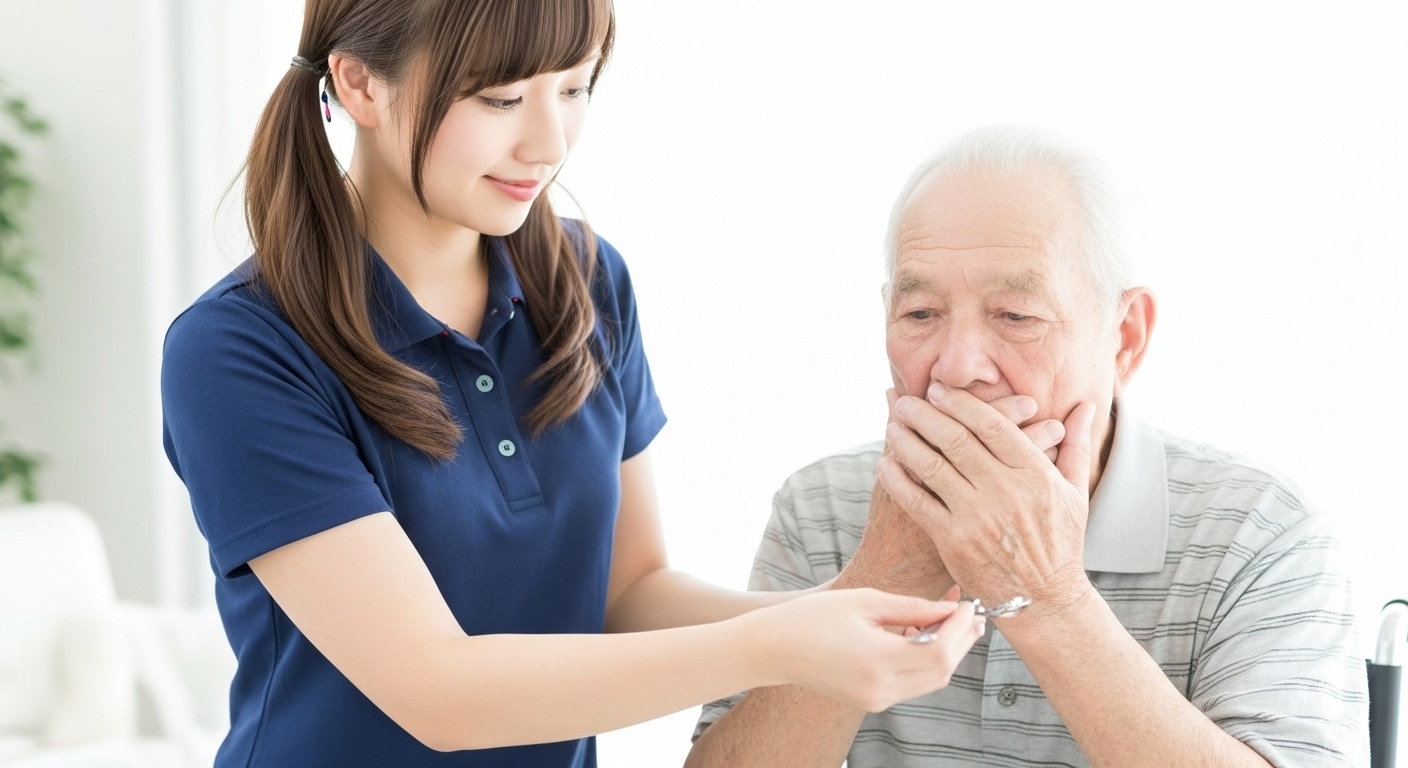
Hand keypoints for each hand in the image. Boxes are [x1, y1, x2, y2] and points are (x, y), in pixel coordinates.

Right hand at [742, 588, 982, 712]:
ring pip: (931, 680)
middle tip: (968, 611)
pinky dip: (926, 660)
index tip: (967, 603)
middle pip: (942, 670)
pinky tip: (924, 634)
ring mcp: (876, 699)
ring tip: (950, 619)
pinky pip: (913, 684)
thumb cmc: (814, 617)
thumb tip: (950, 608)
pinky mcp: (872, 701)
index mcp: (878, 660)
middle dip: (961, 639)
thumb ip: (912, 606)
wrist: (775, 648)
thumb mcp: (865, 600)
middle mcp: (880, 688)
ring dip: (947, 651)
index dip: (961, 628)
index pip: (941, 651)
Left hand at [877, 385, 1097, 617]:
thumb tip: (1087, 405)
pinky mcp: (953, 541)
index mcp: (1035, 474)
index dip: (960, 402)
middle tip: (905, 401)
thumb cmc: (1060, 543)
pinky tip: (884, 464)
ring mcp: (977, 516)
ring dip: (905, 441)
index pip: (991, 423)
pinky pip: (917, 501)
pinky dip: (897, 479)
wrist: (1044, 601)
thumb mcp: (1076, 493)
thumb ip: (1076, 445)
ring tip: (891, 426)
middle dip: (925, 414)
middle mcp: (1005, 491)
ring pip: (932, 465)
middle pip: (955, 439)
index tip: (938, 390)